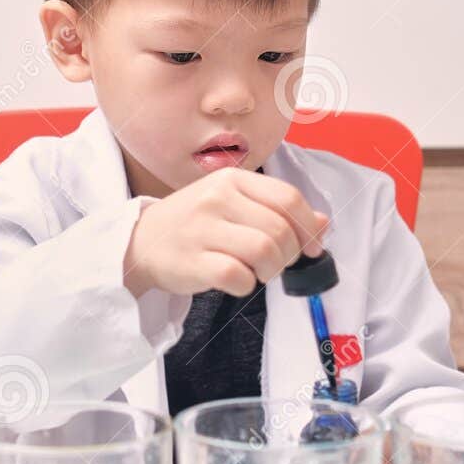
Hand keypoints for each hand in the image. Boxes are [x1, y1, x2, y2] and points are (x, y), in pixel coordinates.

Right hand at [123, 169, 328, 297]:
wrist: (140, 242)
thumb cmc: (193, 225)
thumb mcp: (233, 204)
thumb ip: (276, 210)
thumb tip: (323, 222)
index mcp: (232, 179)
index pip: (287, 198)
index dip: (308, 227)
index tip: (312, 247)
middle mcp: (217, 198)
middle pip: (280, 229)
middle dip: (289, 255)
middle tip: (276, 264)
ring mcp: (202, 228)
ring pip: (264, 250)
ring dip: (271, 270)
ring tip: (258, 272)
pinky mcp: (193, 260)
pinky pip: (237, 275)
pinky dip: (247, 284)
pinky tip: (238, 281)